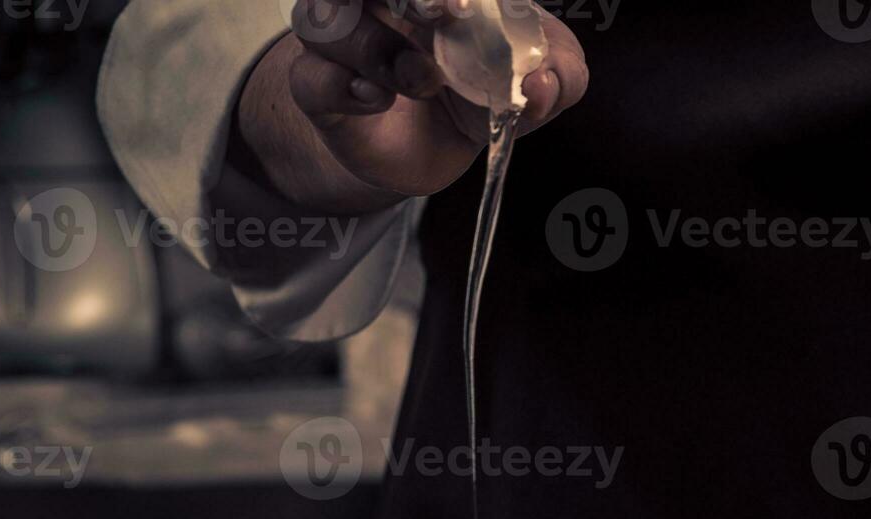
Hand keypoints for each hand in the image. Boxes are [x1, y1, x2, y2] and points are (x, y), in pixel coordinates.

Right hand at [239, 0, 587, 210]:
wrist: (425, 152)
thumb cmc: (474, 96)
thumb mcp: (531, 87)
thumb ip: (558, 77)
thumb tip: (543, 83)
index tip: (462, 3)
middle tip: (444, 13)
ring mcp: (342, 37)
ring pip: (335, 23)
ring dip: (384, 53)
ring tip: (424, 81)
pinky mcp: (317, 85)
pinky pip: (312, 76)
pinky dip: (343, 85)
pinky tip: (375, 97)